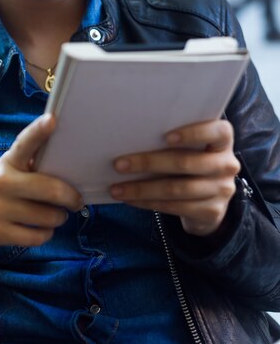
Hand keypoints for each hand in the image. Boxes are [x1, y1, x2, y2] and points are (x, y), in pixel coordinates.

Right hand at [0, 114, 82, 254]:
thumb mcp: (4, 168)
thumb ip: (29, 165)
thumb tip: (64, 164)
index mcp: (8, 162)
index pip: (25, 143)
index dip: (39, 131)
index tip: (53, 119)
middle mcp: (2, 182)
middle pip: (50, 189)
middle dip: (71, 197)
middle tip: (76, 200)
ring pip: (47, 217)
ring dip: (59, 218)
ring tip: (56, 215)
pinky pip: (36, 237)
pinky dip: (45, 234)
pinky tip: (42, 229)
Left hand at [110, 120, 239, 236]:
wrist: (210, 199)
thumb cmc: (192, 159)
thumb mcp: (191, 146)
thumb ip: (173, 139)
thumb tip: (130, 136)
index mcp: (223, 141)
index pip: (218, 131)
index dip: (193, 133)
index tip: (165, 136)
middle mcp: (227, 164)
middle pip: (185, 162)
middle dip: (148, 163)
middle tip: (119, 164)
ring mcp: (222, 190)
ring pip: (176, 189)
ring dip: (141, 189)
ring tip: (117, 188)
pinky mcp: (211, 212)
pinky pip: (174, 207)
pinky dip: (147, 202)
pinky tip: (130, 199)